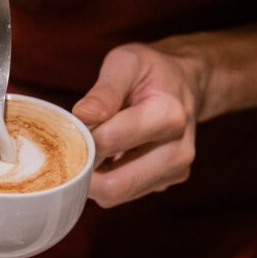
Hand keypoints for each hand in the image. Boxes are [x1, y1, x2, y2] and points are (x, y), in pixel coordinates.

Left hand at [72, 43, 206, 207]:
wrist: (185, 83)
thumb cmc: (151, 71)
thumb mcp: (126, 62)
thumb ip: (104, 90)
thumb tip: (82, 116)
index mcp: (169, 115)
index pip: (109, 141)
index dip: (81, 136)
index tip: (71, 125)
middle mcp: (178, 150)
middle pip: (115, 184)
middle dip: (84, 169)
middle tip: (71, 146)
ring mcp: (175, 171)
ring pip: (116, 194)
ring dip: (94, 176)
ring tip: (93, 145)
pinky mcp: (166, 183)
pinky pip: (123, 194)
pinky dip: (106, 178)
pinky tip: (108, 154)